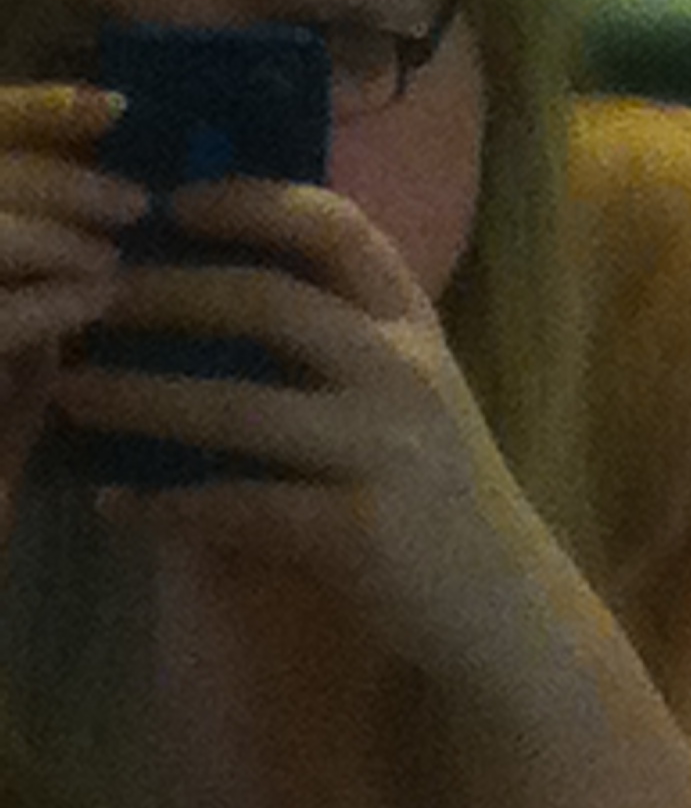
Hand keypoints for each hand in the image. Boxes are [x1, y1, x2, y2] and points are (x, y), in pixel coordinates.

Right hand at [0, 85, 147, 507]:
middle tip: (135, 202)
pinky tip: (93, 302)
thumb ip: (50, 257)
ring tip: (112, 260)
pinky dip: (41, 299)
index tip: (117, 109)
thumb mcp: (22, 328)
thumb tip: (121, 188)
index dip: (34, 109)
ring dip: (47, 233)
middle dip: (52, 174)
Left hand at [47, 176, 563, 691]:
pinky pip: (241, 506)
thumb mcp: (405, 395)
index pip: (339, 230)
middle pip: (272, 303)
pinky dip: (168, 506)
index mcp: (414, 329)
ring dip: (141, 399)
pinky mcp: (360, 530)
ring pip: (240, 407)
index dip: (253, 202)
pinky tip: (118, 506)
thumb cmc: (434, 494)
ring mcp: (386, 452)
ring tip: (73, 396)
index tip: (175, 204)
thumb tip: (204, 292)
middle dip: (166, 294)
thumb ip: (338, 340)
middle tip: (92, 301)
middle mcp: (407, 375)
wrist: (501, 605)